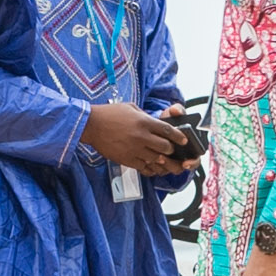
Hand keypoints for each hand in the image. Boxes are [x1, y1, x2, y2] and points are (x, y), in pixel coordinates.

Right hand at [78, 102, 195, 175]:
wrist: (91, 125)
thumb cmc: (110, 114)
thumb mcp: (131, 108)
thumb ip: (145, 116)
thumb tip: (156, 123)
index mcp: (144, 122)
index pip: (168, 131)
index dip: (179, 137)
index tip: (184, 140)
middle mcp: (141, 136)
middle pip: (165, 148)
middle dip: (170, 150)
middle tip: (170, 149)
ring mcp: (134, 149)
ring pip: (156, 159)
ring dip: (161, 160)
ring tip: (163, 160)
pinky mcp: (126, 159)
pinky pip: (144, 167)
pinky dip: (150, 168)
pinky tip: (151, 166)